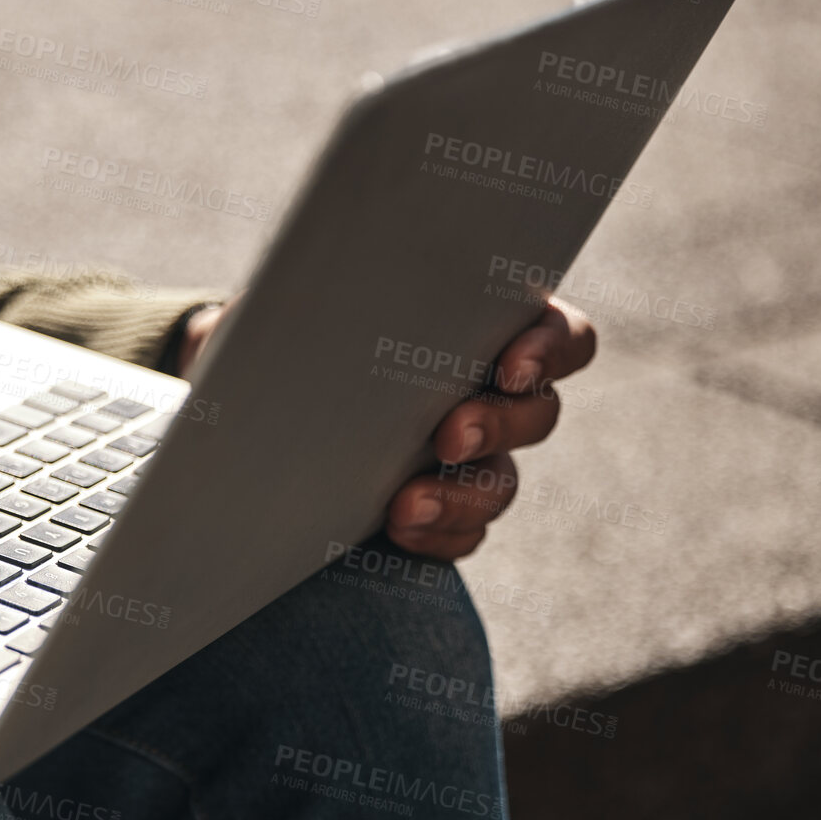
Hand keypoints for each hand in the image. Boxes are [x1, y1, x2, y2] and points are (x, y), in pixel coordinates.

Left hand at [174, 294, 595, 561]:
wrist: (262, 413)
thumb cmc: (296, 340)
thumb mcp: (313, 305)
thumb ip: (342, 293)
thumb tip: (311, 284)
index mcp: (483, 328)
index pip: (558, 336)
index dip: (550, 351)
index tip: (510, 367)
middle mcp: (492, 394)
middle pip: (538, 414)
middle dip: (498, 426)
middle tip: (449, 437)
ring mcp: (475, 459)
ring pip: (502, 482)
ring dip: (462, 496)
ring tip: (406, 504)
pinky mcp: (444, 512)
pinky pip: (466, 533)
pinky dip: (438, 534)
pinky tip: (400, 530)